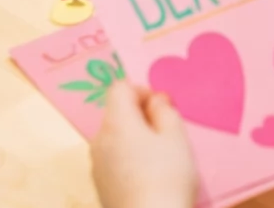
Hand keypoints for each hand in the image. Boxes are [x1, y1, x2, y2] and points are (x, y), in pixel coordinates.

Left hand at [91, 82, 196, 207]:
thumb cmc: (167, 178)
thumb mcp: (176, 137)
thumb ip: (165, 110)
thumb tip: (155, 100)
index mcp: (116, 122)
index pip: (119, 87)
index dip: (142, 90)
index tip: (162, 108)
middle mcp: (99, 139)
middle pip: (116, 113)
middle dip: (140, 116)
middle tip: (166, 133)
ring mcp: (96, 163)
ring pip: (114, 137)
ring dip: (134, 138)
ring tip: (159, 158)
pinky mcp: (100, 184)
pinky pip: (112, 159)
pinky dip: (128, 158)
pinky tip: (147, 177)